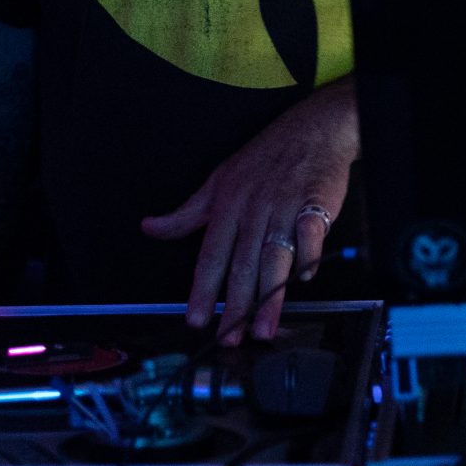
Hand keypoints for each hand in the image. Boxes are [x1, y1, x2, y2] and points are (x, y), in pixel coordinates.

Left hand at [141, 78, 357, 343]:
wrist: (313, 127)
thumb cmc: (265, 157)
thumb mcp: (219, 180)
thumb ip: (186, 213)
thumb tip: (150, 228)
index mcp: (227, 204)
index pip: (210, 255)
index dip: (202, 290)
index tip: (195, 320)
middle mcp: (253, 209)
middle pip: (242, 264)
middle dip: (235, 305)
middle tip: (229, 338)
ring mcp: (285, 206)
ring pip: (274, 258)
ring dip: (270, 296)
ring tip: (263, 329)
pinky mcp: (316, 203)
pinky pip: (311, 234)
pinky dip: (309, 256)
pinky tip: (305, 278)